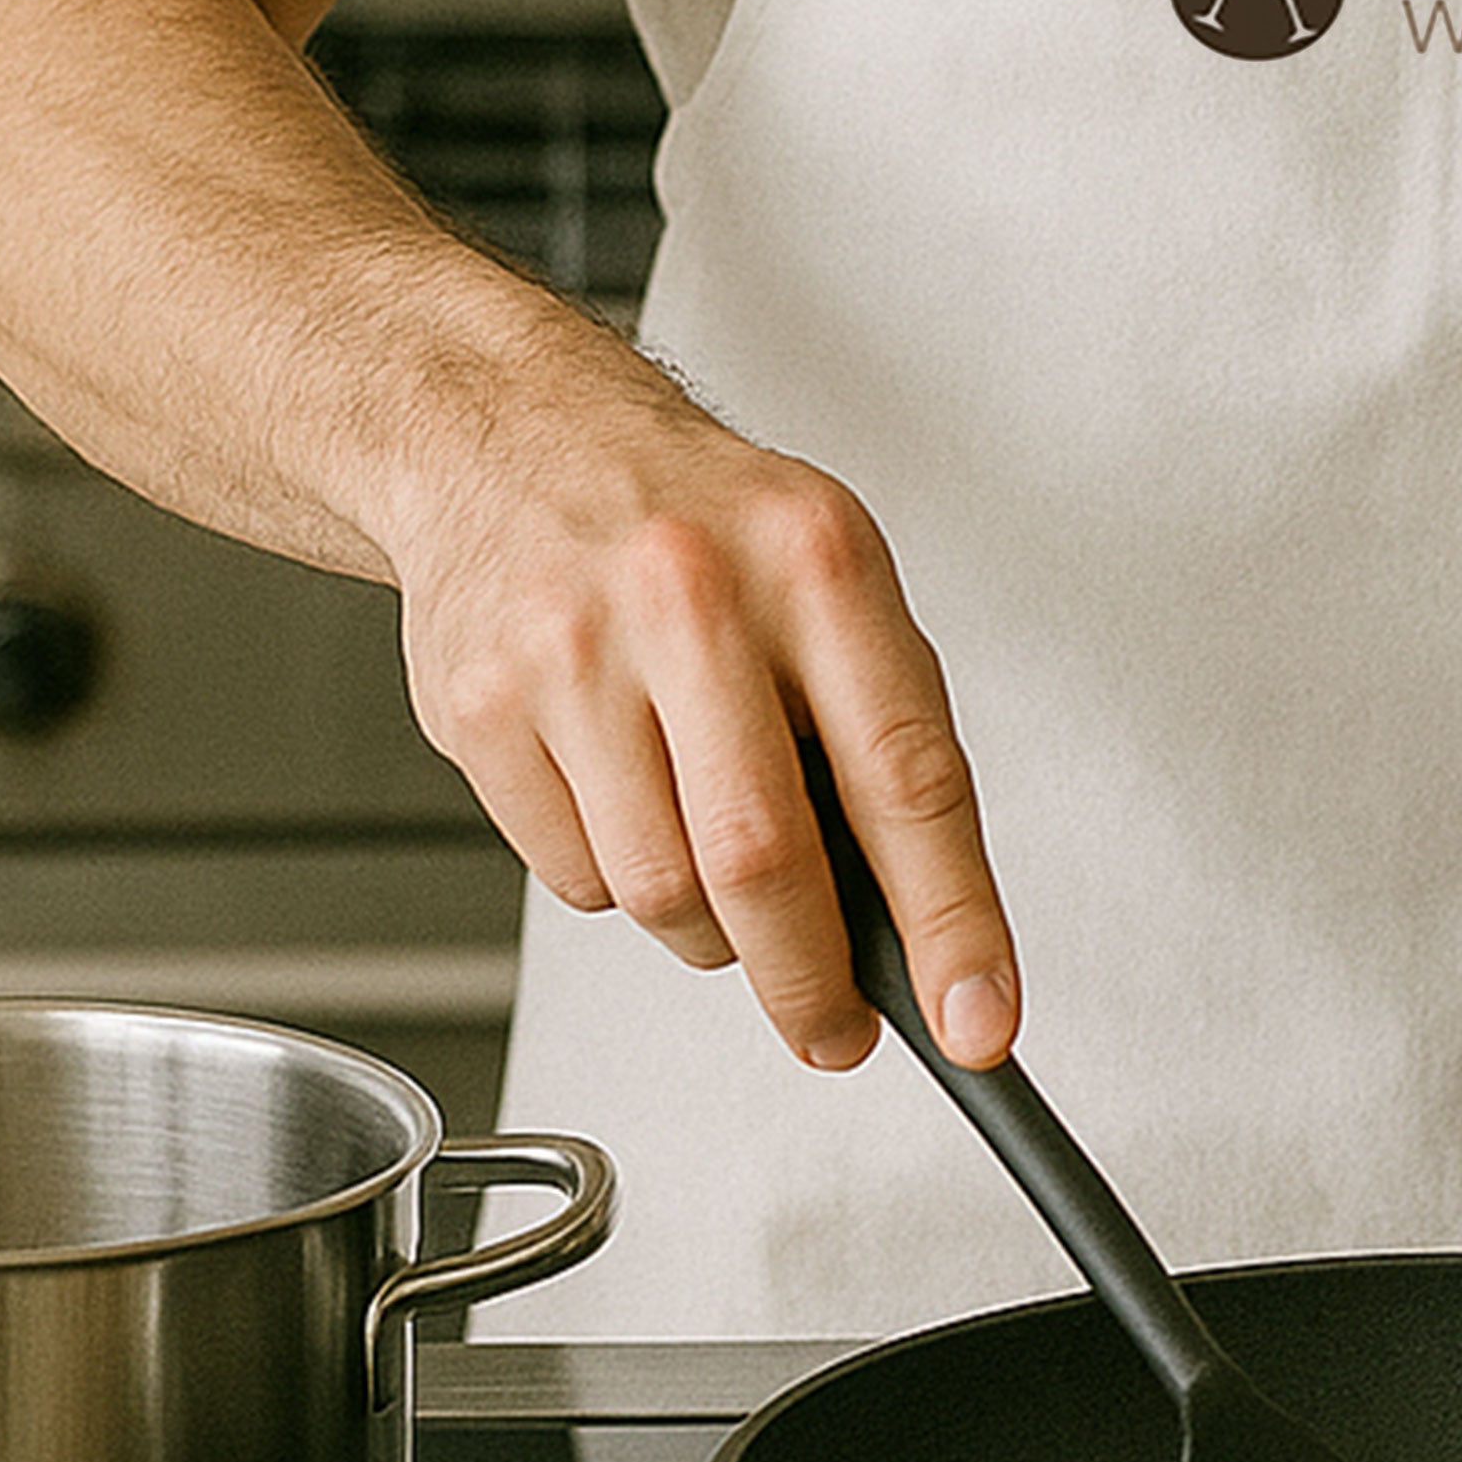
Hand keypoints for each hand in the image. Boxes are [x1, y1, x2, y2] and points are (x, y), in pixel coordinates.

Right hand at [379, 341, 1018, 1075]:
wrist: (512, 433)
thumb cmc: (699, 521)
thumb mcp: (825, 574)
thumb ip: (879, 728)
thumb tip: (923, 920)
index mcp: (816, 559)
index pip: (906, 772)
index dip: (952, 917)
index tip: (980, 1021)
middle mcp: (693, 595)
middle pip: (764, 861)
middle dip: (813, 982)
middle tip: (839, 1028)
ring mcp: (575, 651)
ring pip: (663, 894)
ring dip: (709, 929)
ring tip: (716, 857)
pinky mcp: (480, 707)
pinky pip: (576, 880)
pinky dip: (619, 879)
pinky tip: (623, 794)